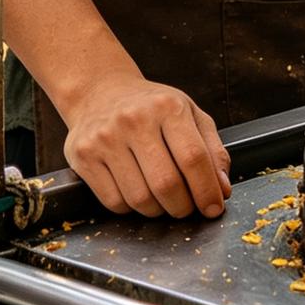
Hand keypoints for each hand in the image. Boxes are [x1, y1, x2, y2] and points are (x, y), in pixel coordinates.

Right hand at [63, 72, 231, 219]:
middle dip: (183, 206)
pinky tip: (137, 193)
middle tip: (187, 208)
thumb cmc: (152, 108)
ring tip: (164, 201)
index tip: (214, 208)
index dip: (207, 190)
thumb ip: (212, 150)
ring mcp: (105, 138)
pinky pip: (114, 202)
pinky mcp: (83, 156)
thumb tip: (222, 190)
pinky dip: (131, 209)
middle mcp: (135, 120)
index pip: (193, 158)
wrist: (100, 93)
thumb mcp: (189, 114)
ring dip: (158, 211)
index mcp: (168, 106)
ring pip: (140, 199)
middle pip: (167, 183)